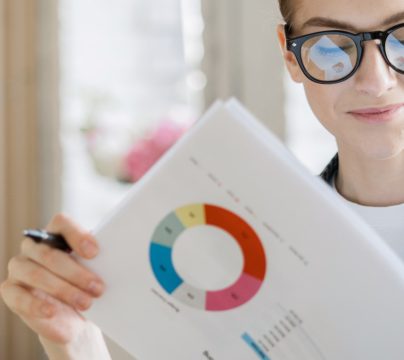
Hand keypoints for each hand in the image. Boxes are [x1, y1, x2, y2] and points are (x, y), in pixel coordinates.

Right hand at [0, 214, 109, 358]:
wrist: (74, 317)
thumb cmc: (85, 286)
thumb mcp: (94, 270)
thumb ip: (98, 258)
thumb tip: (117, 251)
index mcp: (55, 234)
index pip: (61, 223)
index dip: (77, 235)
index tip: (95, 253)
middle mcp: (33, 247)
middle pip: (50, 253)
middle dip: (77, 272)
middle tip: (98, 287)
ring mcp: (19, 267)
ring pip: (36, 274)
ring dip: (64, 289)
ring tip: (86, 302)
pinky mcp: (10, 290)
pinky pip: (19, 296)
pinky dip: (37, 305)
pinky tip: (52, 311)